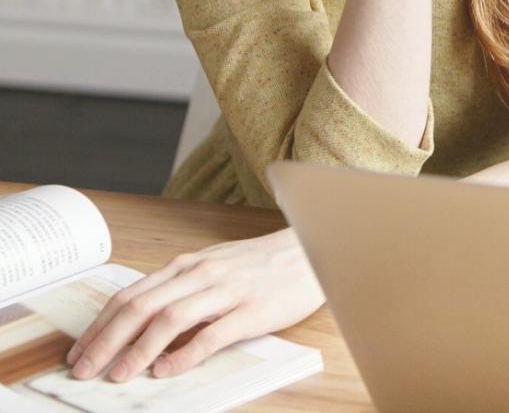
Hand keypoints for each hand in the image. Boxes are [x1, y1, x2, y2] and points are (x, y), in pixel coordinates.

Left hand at [66, 227, 323, 382]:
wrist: (314, 250)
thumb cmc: (263, 264)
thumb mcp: (216, 267)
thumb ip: (181, 288)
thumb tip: (141, 319)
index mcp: (189, 264)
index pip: (132, 295)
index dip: (100, 326)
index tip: (79, 351)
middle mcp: (202, 274)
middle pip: (141, 307)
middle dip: (106, 341)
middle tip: (84, 369)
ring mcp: (227, 291)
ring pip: (170, 319)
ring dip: (137, 350)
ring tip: (118, 374)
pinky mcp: (252, 310)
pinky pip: (212, 334)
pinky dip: (185, 354)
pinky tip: (166, 370)